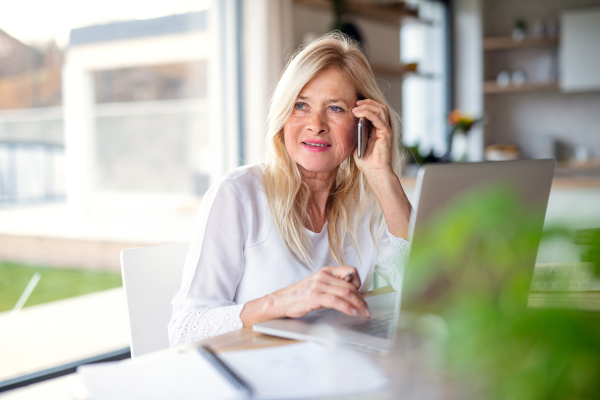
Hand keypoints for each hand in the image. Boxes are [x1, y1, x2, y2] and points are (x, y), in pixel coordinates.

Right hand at [240, 266, 370, 325]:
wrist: (280, 301)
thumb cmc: (299, 296)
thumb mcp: (318, 286)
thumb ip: (332, 286)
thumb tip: (350, 293)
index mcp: (326, 272)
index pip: (351, 272)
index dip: (360, 284)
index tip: (361, 295)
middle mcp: (323, 276)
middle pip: (350, 285)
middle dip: (362, 299)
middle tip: (366, 310)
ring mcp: (319, 286)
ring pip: (346, 293)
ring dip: (358, 305)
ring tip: (363, 313)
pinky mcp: (314, 296)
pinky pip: (336, 301)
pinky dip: (347, 307)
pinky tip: (352, 313)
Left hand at [351, 99, 393, 179]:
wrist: (374, 172)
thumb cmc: (366, 160)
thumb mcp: (356, 142)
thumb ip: (355, 132)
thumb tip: (348, 120)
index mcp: (377, 128)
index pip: (375, 110)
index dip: (365, 104)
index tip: (353, 104)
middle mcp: (383, 127)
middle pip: (379, 107)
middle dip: (367, 102)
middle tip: (355, 102)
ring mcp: (386, 130)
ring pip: (380, 110)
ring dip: (367, 106)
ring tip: (355, 107)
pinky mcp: (386, 134)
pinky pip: (378, 119)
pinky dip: (368, 113)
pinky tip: (358, 113)